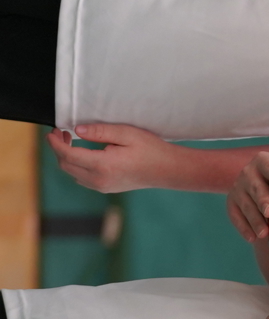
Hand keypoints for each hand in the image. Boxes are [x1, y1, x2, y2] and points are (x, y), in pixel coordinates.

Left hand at [46, 123, 181, 192]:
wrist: (167, 171)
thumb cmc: (150, 150)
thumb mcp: (126, 134)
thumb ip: (100, 131)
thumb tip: (77, 129)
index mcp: (102, 165)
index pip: (68, 155)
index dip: (55, 142)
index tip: (52, 130)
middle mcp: (98, 180)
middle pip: (66, 165)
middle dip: (59, 148)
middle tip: (62, 132)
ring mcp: (102, 187)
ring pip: (72, 173)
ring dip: (66, 157)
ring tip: (71, 140)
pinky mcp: (106, 188)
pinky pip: (82, 178)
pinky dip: (76, 165)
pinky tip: (83, 153)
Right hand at [227, 129, 268, 241]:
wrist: (262, 183)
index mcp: (263, 161)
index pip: (267, 164)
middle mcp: (248, 173)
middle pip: (254, 187)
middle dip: (262, 199)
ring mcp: (238, 190)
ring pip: (245, 205)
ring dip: (254, 219)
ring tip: (265, 232)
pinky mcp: (232, 204)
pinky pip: (235, 216)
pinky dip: (243, 227)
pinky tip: (252, 238)